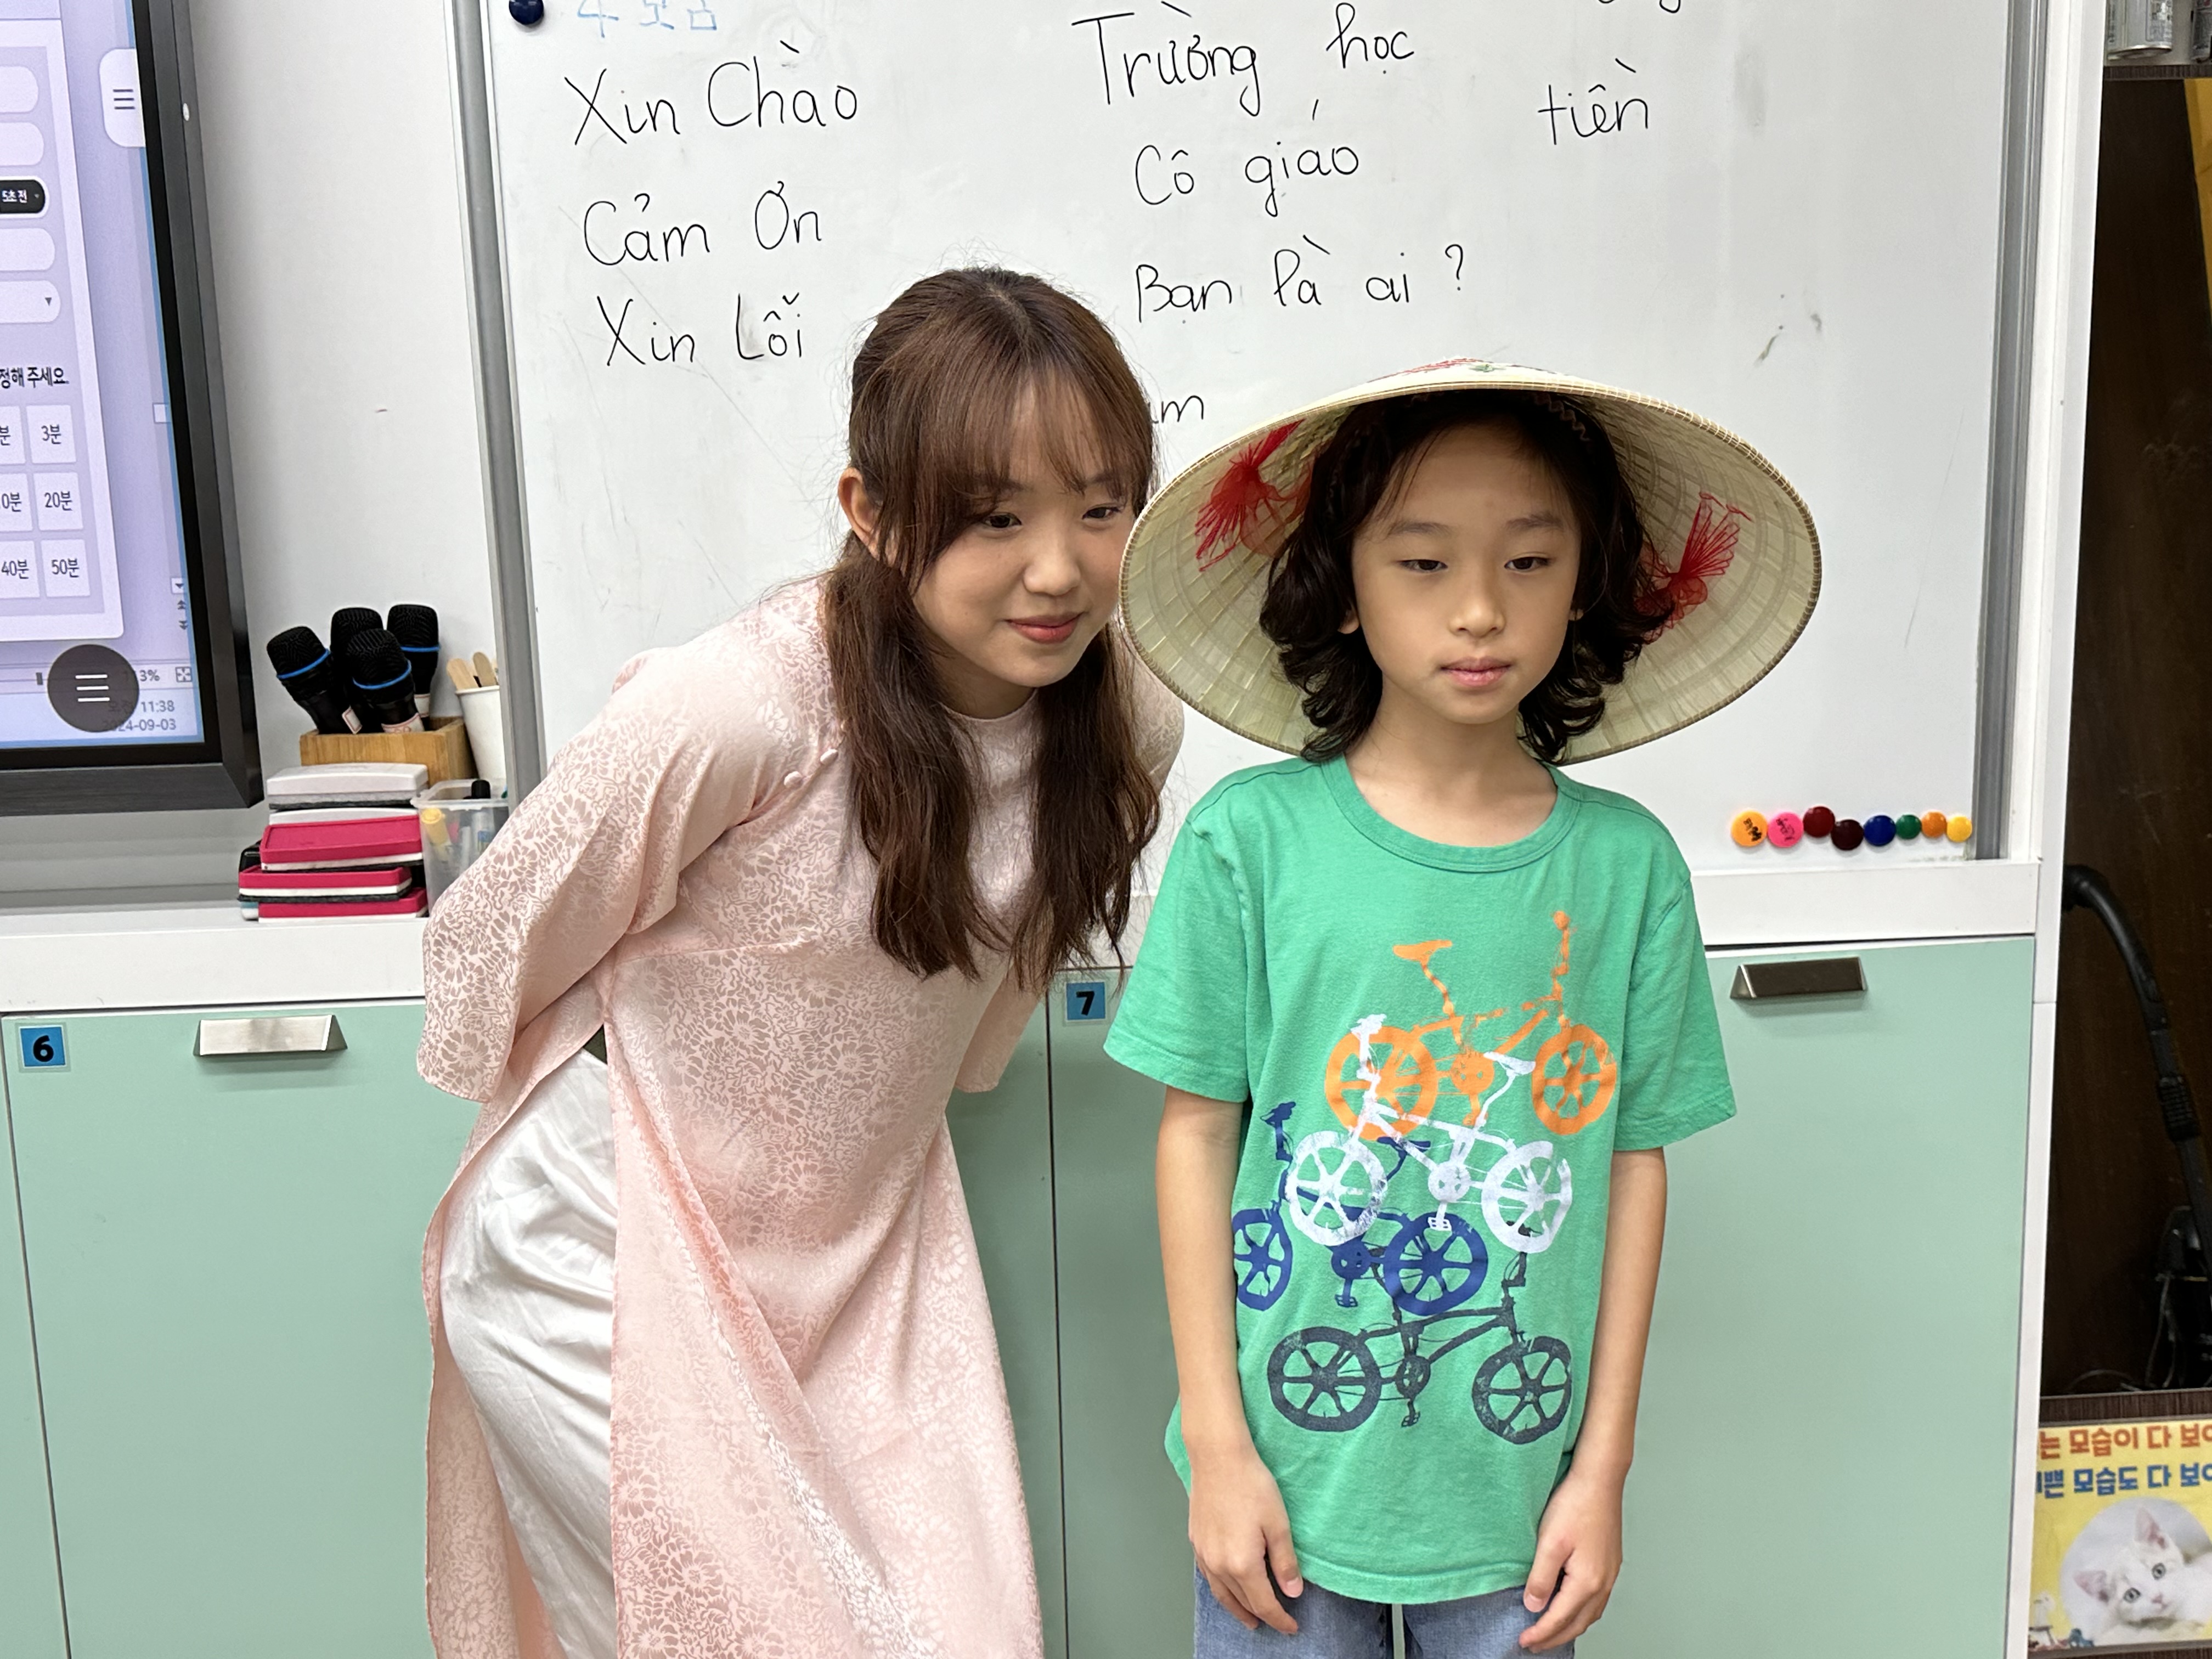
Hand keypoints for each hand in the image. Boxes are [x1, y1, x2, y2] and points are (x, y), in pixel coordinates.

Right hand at [1188, 1442, 1303, 1633]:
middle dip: (1261, 1615)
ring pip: (1222, 1594)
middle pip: (1242, 1602)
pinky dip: (1221, 1590)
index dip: (1280, 1619)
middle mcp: (1219, 1564)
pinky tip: (1226, 1588)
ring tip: (1250, 1618)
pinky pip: (1209, 1577)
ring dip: (1237, 1609)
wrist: (1218, 1457)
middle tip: (1276, 1623)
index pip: (1264, 1604)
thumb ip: (1285, 1562)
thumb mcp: (1279, 1523)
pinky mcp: (1196, 1541)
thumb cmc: (1250, 1484)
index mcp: (1242, 1563)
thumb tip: (1293, 1591)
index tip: (1292, 1627)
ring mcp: (1204, 1554)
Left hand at [1520, 1466, 1623, 1650]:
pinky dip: (1581, 1613)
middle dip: (1554, 1638)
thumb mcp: (1549, 1542)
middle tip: (1534, 1645)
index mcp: (1587, 1581)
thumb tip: (1534, 1605)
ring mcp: (1609, 1574)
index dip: (1540, 1633)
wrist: (1599, 1480)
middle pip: (1577, 1624)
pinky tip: (1571, 1608)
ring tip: (1550, 1632)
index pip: (1560, 1619)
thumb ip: (1541, 1578)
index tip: (1523, 1641)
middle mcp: (1603, 1583)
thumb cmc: (1576, 1504)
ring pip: (1589, 1615)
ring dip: (1569, 1628)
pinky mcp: (1609, 1564)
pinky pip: (1596, 1601)